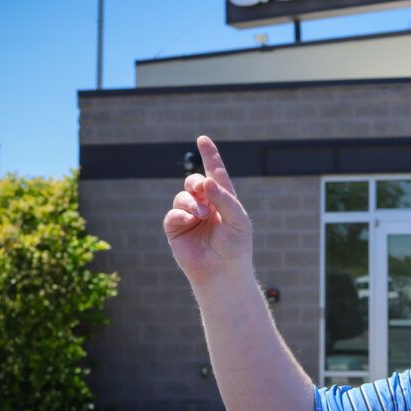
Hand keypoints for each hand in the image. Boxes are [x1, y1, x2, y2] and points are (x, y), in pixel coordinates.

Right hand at [164, 136, 251, 283]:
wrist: (223, 272)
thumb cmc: (236, 246)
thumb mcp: (238, 219)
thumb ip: (224, 198)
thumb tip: (207, 181)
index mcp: (223, 199)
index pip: (216, 173)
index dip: (209, 155)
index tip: (202, 139)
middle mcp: (206, 205)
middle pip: (195, 181)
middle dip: (197, 183)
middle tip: (204, 192)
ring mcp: (190, 216)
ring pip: (182, 196)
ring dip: (192, 201)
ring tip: (202, 214)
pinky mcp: (176, 229)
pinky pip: (173, 214)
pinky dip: (181, 214)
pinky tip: (190, 221)